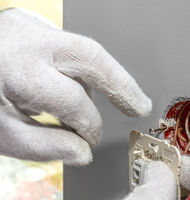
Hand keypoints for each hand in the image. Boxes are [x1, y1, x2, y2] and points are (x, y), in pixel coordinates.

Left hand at [0, 9, 151, 164]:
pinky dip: (77, 69)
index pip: (75, 102)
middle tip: (139, 106)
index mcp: (17, 69)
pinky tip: (76, 86)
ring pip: (84, 51)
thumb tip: (83, 153)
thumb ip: (46, 146)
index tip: (91, 141)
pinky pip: (67, 47)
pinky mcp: (28, 24)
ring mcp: (27, 25)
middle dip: (123, 85)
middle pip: (94, 57)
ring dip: (99, 78)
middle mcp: (25, 38)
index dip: (89, 126)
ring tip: (108, 100)